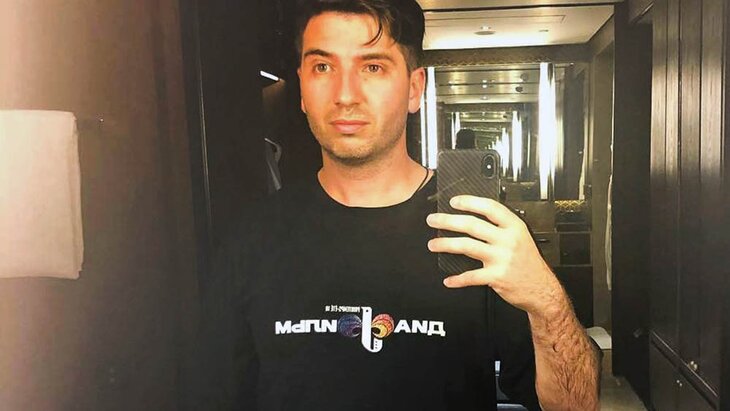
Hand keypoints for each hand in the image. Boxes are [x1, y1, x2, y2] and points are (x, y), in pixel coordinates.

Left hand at [426, 195, 563, 314]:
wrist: (542, 289)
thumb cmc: (528, 263)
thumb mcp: (522, 237)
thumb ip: (501, 228)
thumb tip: (474, 217)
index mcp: (514, 227)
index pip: (490, 208)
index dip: (469, 202)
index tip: (454, 202)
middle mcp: (507, 240)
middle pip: (472, 225)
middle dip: (448, 221)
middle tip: (433, 220)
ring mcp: (502, 258)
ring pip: (467, 246)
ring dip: (446, 244)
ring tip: (433, 244)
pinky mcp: (497, 276)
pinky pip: (471, 276)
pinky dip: (457, 279)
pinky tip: (448, 280)